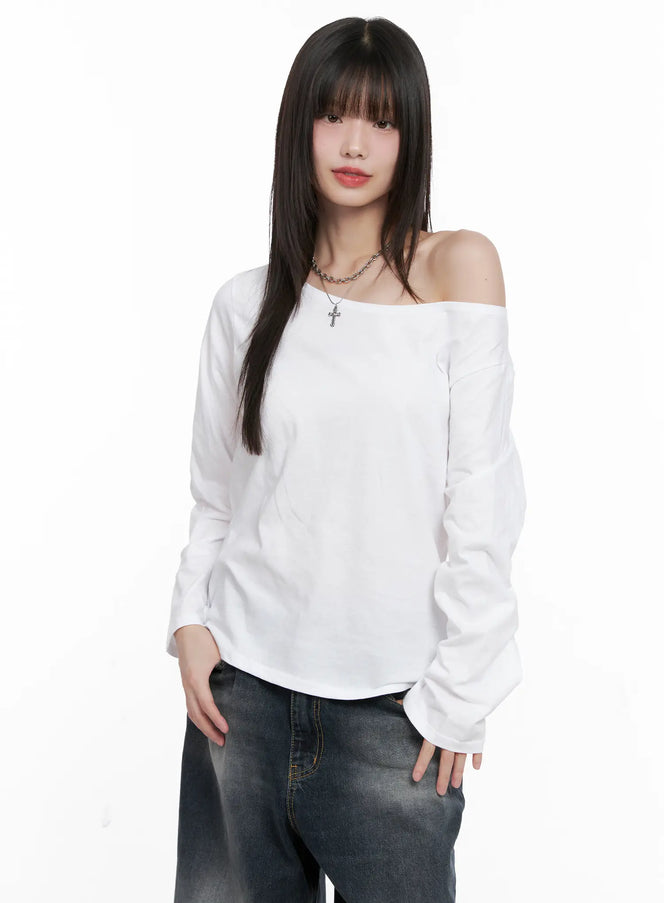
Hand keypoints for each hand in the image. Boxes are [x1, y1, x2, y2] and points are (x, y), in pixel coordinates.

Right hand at [174, 625, 229, 745]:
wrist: (186, 628)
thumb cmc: (205, 639)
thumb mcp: (220, 654)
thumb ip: (229, 669)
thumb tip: (244, 684)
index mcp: (197, 679)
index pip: (206, 706)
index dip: (216, 719)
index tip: (227, 730)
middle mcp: (188, 684)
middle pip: (196, 714)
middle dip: (209, 730)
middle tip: (223, 742)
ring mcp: (185, 684)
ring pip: (191, 711)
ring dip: (202, 725)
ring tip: (216, 736)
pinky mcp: (186, 682)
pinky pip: (190, 704)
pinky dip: (198, 716)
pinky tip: (207, 721)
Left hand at [394, 698, 481, 792]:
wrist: (461, 689)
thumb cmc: (439, 692)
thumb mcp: (421, 698)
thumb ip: (408, 704)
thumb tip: (392, 702)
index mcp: (435, 730)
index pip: (426, 752)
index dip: (421, 765)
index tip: (416, 778)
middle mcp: (449, 737)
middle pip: (445, 761)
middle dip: (442, 777)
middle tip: (440, 792)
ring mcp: (463, 736)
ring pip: (461, 758)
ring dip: (459, 772)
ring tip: (456, 785)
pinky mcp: (475, 732)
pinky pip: (477, 747)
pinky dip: (477, 757)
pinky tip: (476, 767)